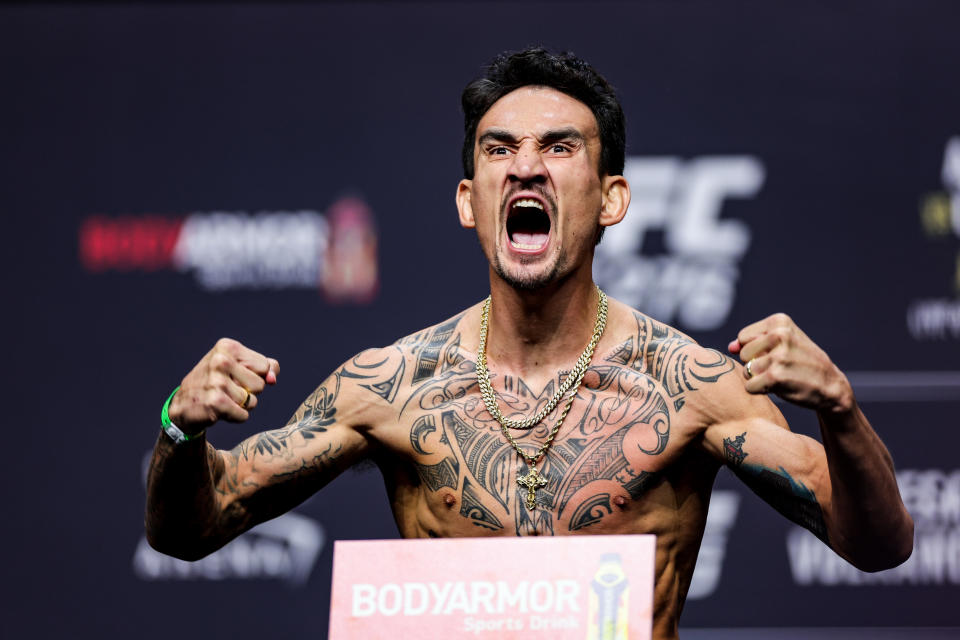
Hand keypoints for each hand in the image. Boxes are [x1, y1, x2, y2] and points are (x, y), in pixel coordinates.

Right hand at [168, 338, 279, 433]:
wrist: (184, 404)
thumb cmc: (215, 383)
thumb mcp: (238, 367)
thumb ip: (264, 368)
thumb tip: (273, 378)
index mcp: (227, 347)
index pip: (265, 366)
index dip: (256, 376)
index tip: (235, 376)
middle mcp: (220, 360)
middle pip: (261, 384)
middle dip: (250, 392)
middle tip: (228, 390)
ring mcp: (217, 381)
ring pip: (253, 401)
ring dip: (242, 405)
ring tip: (223, 399)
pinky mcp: (215, 402)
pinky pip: (244, 415)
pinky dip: (236, 417)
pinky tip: (220, 410)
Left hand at [728, 313, 852, 412]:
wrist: (830, 385)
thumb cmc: (801, 363)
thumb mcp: (782, 344)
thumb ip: (754, 342)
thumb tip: (730, 347)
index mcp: (780, 322)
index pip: (743, 337)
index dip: (754, 350)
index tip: (775, 354)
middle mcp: (779, 335)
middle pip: (743, 354)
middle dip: (755, 364)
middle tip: (779, 368)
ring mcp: (778, 356)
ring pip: (746, 371)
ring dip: (758, 378)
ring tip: (780, 376)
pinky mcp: (775, 376)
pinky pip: (749, 386)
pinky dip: (760, 390)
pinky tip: (778, 387)